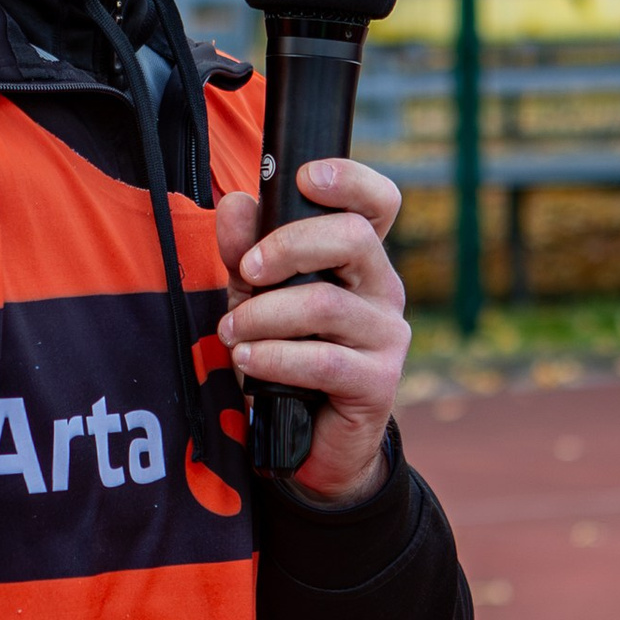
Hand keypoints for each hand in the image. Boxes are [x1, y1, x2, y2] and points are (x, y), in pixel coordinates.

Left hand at [213, 153, 409, 507]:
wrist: (308, 442)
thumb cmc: (287, 357)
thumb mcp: (256, 297)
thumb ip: (245, 251)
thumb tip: (237, 204)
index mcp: (359, 260)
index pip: (378, 203)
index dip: (351, 180)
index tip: (306, 177)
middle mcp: (382, 289)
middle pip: (352, 238)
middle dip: (287, 247)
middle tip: (247, 272)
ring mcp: (387, 336)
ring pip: (326, 304)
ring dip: (264, 315)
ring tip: (232, 332)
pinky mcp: (379, 382)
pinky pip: (322, 359)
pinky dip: (274, 357)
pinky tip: (249, 361)